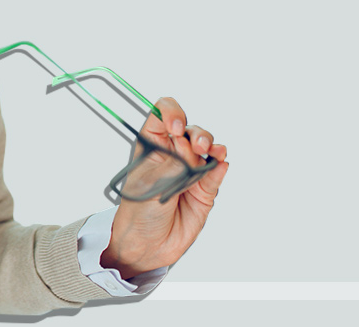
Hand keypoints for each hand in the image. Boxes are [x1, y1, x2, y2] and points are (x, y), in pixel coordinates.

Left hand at [101, 96, 229, 277]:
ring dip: (211, 145)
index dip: (171, 112)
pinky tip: (220, 163)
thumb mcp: (149, 184)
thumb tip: (194, 153)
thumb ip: (174, 166)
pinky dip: (220, 165)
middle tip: (196, 147)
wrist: (146, 244)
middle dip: (196, 133)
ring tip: (209, 152)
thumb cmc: (138, 211)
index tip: (175, 126)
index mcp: (151, 146)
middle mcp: (172, 154)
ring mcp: (190, 171)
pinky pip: (216, 171)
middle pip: (190, 130)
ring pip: (207, 147)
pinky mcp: (204, 189)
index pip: (162, 116)